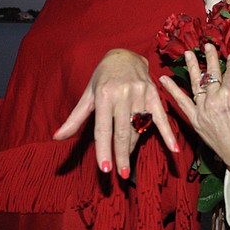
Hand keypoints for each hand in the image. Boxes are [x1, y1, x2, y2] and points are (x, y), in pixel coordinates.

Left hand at [52, 49, 177, 178]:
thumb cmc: (103, 77)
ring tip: (127, 163)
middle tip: (121, 174)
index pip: (103, 128)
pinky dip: (167, 133)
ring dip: (134, 147)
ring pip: (139, 128)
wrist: (124, 54)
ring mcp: (141, 93)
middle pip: (123, 132)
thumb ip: (74, 118)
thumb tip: (57, 137)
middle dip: (122, 155)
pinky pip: (161, 117)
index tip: (105, 168)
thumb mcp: (87, 94)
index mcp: (104, 94)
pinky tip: (173, 149)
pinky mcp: (154, 94)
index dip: (104, 149)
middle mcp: (123, 94)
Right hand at [160, 44, 229, 184]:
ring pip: (212, 74)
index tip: (163, 79)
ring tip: (208, 48)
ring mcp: (215, 99)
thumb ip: (209, 118)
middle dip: (192, 65)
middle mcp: (203, 107)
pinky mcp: (229, 94)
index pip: (181, 100)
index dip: (171, 88)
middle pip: (196, 81)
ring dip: (211, 58)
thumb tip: (216, 105)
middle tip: (188, 53)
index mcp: (195, 119)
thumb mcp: (209, 135)